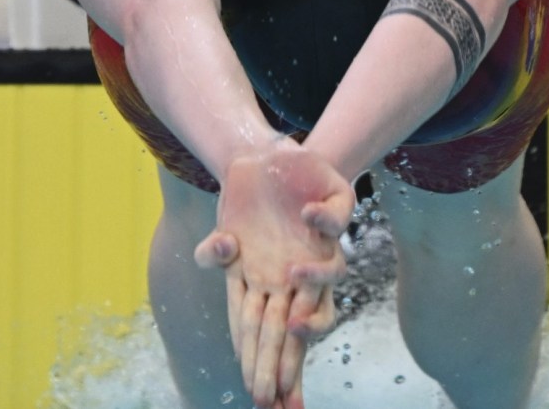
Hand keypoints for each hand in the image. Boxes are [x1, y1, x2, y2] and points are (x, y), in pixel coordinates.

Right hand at [195, 142, 354, 407]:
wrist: (270, 164)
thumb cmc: (245, 209)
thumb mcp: (222, 235)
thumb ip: (214, 252)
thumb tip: (220, 249)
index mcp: (269, 288)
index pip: (268, 338)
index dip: (268, 369)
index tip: (269, 403)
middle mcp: (298, 276)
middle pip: (294, 330)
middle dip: (284, 365)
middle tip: (277, 399)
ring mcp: (318, 246)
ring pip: (327, 281)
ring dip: (312, 295)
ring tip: (295, 321)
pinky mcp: (335, 210)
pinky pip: (335, 221)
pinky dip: (322, 221)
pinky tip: (308, 218)